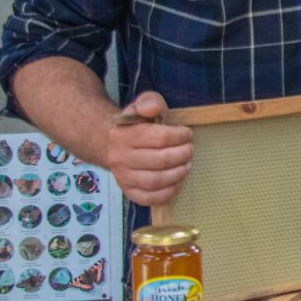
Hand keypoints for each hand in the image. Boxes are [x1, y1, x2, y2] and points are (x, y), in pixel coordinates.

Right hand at [105, 91, 193, 205]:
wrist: (110, 142)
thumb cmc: (134, 123)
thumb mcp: (141, 105)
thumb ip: (149, 102)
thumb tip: (153, 109)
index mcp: (124, 135)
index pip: (159, 138)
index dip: (179, 136)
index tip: (188, 133)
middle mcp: (120, 158)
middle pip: (159, 161)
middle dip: (182, 155)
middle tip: (190, 150)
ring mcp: (123, 177)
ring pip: (154, 181)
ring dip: (177, 174)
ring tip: (187, 165)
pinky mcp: (127, 190)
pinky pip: (147, 198)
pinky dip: (166, 193)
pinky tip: (177, 183)